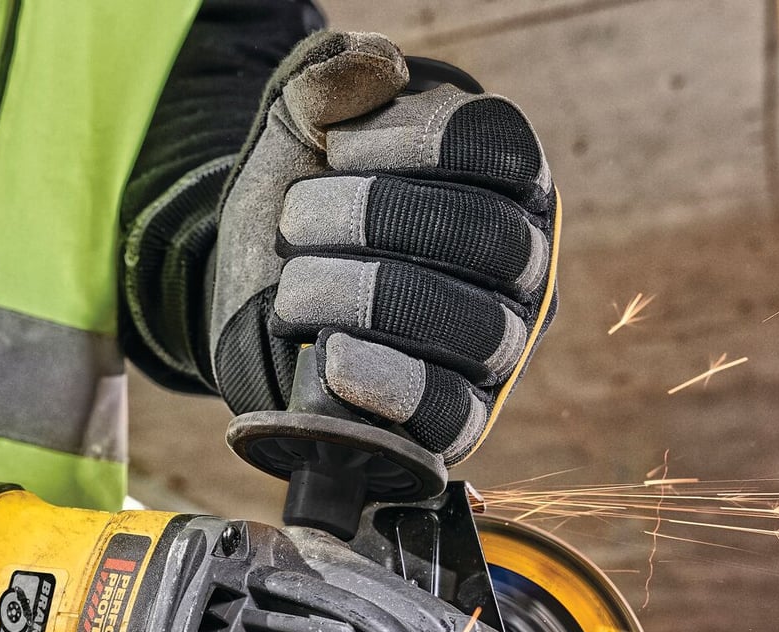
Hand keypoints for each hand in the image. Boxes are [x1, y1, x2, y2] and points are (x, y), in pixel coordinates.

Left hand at [209, 31, 557, 465]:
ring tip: (292, 290)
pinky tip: (335, 359)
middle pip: (486, 239)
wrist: (256, 297)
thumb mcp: (299, 134)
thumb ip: (324, 84)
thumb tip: (374, 67)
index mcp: (503, 179)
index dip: (413, 144)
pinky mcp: (460, 418)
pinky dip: (392, 384)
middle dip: (373, 222)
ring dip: (367, 298)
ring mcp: (498, 346)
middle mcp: (522, 263)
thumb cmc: (302, 204)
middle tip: (293, 220)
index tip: (337, 149)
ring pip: (473, 326)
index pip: (496, 150)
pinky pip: (451, 412)